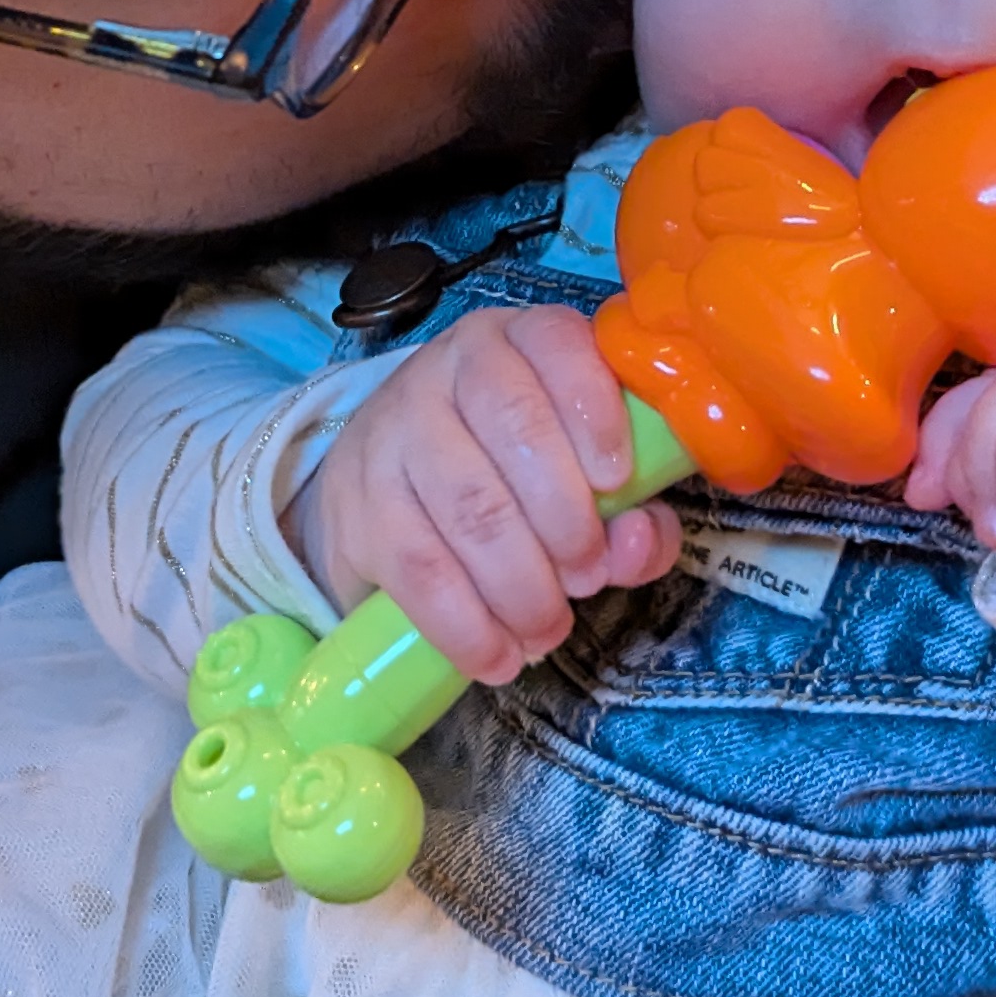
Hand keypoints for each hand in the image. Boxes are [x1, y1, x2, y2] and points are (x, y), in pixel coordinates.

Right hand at [288, 306, 680, 681]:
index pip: (553, 344)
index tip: (619, 479)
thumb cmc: (508, 473)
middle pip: (516, 429)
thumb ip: (633, 508)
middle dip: (567, 521)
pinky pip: (419, 568)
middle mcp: (448, 368)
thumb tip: (637, 541)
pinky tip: (498, 655)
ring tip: (548, 628)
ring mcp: (395, 430)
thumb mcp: (578, 471)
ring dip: (522, 585)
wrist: (381, 484)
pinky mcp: (358, 502)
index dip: (592, 408)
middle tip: (588, 579)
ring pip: (471, 505)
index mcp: (516, 341)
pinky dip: (468, 624)